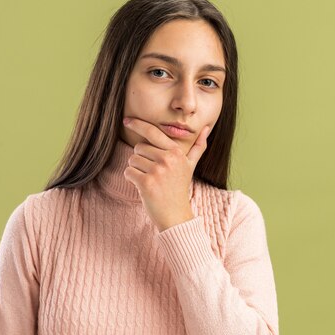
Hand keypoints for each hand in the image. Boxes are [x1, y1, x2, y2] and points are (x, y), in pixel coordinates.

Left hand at [122, 117, 210, 231]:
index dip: (138, 124)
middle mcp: (168, 159)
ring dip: (136, 169)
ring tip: (149, 180)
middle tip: (152, 172)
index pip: (153, 132)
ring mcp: (157, 171)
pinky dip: (132, 179)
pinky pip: (129, 172)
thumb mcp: (191, 166)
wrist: (176, 215)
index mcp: (176, 152)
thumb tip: (207, 128)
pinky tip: (143, 187)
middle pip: (139, 147)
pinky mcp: (146, 183)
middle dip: (140, 158)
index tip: (127, 120)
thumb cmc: (180, 189)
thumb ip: (198, 146)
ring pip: (132, 160)